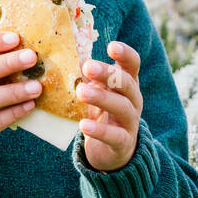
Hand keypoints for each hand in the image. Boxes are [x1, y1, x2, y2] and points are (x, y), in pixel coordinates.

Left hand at [76, 41, 142, 171]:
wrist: (111, 151)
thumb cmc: (102, 113)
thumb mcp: (98, 92)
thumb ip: (89, 77)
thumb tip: (64, 54)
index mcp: (127, 84)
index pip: (133, 64)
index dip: (125, 54)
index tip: (111, 46)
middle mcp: (133, 100)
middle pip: (127, 83)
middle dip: (108, 74)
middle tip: (87, 67)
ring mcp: (130, 122)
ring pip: (122, 107)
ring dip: (102, 98)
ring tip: (81, 92)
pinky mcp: (123, 143)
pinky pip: (114, 136)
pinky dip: (99, 130)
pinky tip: (83, 125)